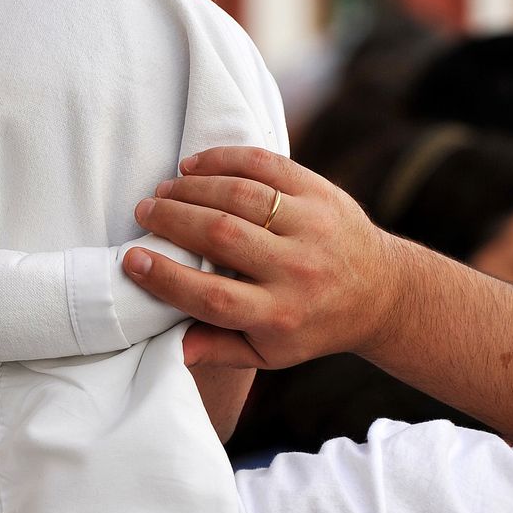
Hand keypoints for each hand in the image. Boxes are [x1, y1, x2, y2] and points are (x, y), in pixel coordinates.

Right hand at [123, 147, 397, 368]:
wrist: (380, 291)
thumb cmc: (310, 324)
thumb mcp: (269, 353)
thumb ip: (220, 349)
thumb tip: (173, 349)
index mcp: (281, 315)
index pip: (213, 297)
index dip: (167, 279)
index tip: (132, 259)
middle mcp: (298, 270)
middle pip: (222, 237)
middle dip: (173, 219)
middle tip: (144, 211)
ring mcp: (312, 225)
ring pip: (241, 196)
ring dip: (193, 188)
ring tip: (165, 190)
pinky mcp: (321, 191)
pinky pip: (266, 165)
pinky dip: (225, 159)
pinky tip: (195, 165)